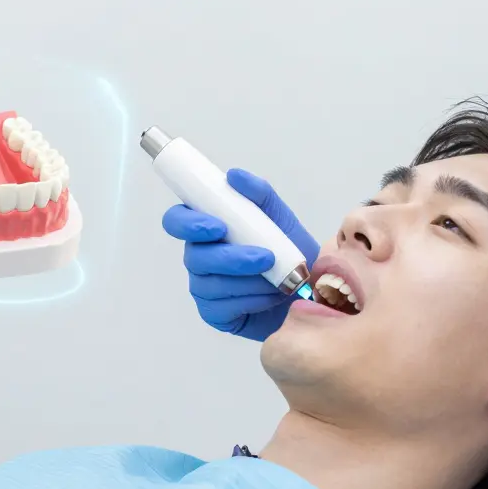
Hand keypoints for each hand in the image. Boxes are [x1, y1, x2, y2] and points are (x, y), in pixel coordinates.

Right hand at [161, 168, 320, 341]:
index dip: (187, 223)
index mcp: (208, 228)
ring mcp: (204, 287)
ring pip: (212, 283)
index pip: (178, 220)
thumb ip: (260, 195)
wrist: (309, 293)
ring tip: (278, 279)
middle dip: (230, 257)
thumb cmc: (290, 253)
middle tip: (264, 257)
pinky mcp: (214, 313)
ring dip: (250, 280)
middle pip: (194, 256)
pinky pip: (223, 307)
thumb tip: (233, 175)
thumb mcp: (281, 219)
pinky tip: (270, 296)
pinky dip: (252, 300)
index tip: (217, 226)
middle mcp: (200, 256)